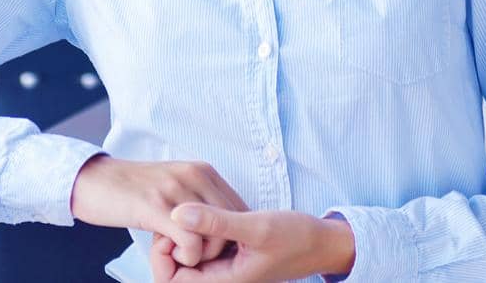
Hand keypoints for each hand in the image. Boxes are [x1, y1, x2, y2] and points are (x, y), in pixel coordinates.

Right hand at [70, 155, 249, 266]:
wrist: (92, 180)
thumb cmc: (132, 189)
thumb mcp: (173, 185)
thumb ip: (198, 198)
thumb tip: (221, 225)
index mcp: (202, 171)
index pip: (239, 208)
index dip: (231, 236)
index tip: (212, 250)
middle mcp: (194, 175)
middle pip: (233, 223)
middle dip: (220, 249)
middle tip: (195, 256)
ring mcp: (175, 190)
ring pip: (215, 235)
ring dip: (202, 255)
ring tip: (178, 253)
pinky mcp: (155, 207)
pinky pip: (191, 242)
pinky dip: (186, 258)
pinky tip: (168, 254)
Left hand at [147, 205, 354, 282]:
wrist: (323, 242)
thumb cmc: (295, 238)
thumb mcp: (255, 227)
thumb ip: (216, 221)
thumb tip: (177, 212)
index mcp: (223, 280)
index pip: (170, 280)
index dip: (163, 255)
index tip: (173, 227)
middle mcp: (220, 276)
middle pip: (174, 267)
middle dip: (170, 241)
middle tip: (179, 214)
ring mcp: (224, 265)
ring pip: (187, 254)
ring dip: (184, 232)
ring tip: (193, 209)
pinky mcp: (229, 252)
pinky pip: (203, 245)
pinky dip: (200, 228)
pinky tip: (208, 209)